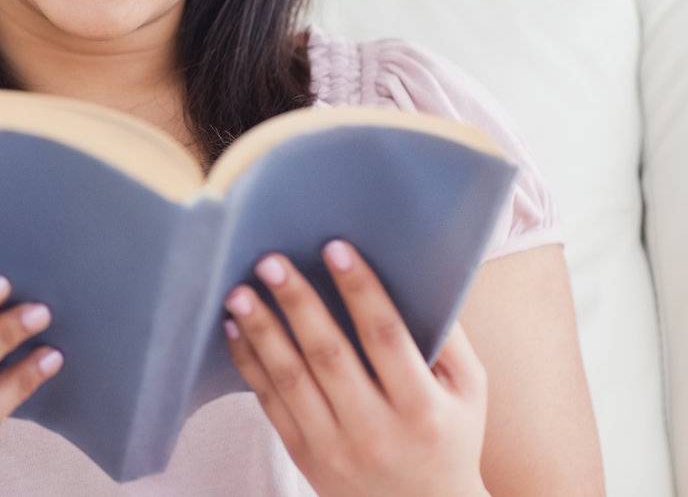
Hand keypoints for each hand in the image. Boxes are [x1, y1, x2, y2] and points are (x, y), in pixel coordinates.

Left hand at [222, 239, 490, 496]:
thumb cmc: (447, 436)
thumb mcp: (468, 392)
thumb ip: (448, 337)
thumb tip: (416, 272)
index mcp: (422, 408)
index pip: (386, 339)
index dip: (361, 290)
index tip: (335, 248)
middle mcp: (376, 429)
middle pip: (328, 355)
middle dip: (297, 303)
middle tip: (271, 261)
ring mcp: (334, 445)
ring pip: (290, 379)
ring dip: (260, 330)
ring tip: (239, 291)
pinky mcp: (302, 454)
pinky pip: (268, 402)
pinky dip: (248, 362)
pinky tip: (233, 327)